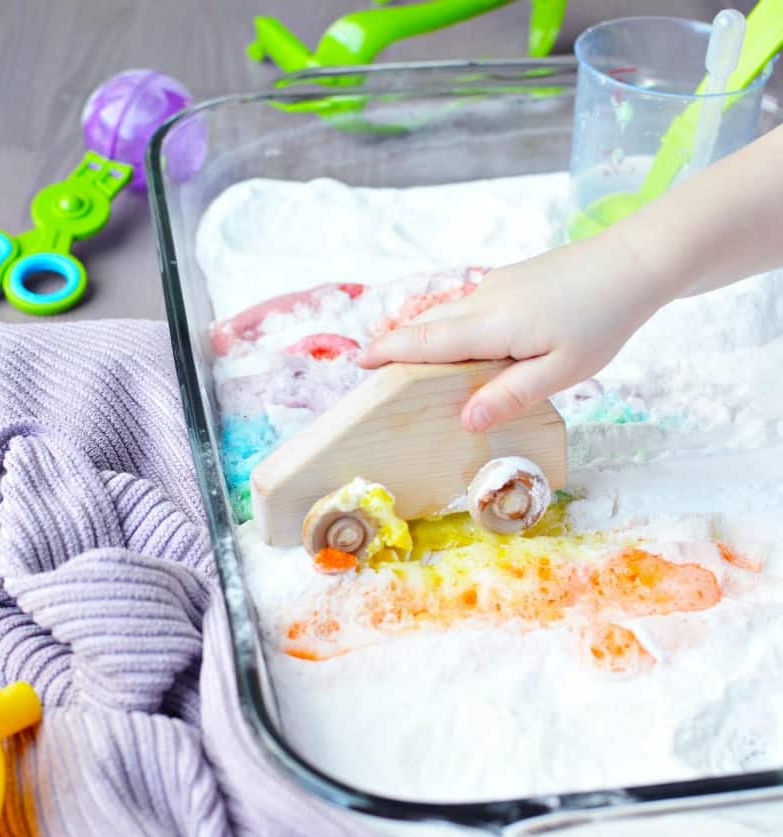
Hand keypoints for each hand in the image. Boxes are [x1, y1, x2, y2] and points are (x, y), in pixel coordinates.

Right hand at [358, 229, 666, 430]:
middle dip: (398, 346)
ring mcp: (497, 286)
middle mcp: (485, 300)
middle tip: (373, 371)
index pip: (425, 341)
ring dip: (424, 335)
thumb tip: (466, 419)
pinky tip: (460, 344)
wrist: (634, 262)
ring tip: (407, 361)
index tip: (358, 363)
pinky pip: (468, 307)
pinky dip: (451, 326)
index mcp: (491, 326)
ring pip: (448, 313)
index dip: (389, 352)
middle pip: (428, 325)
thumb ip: (512, 395)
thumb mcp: (562, 371)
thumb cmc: (602, 320)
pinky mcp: (512, 280)